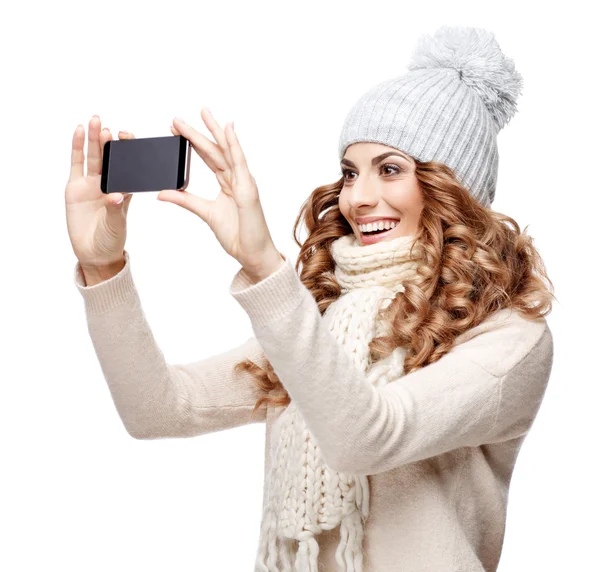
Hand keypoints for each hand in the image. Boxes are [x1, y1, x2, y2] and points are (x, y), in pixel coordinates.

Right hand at [65, 115, 136, 269]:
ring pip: (93, 156)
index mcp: (125, 189)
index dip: (128, 150)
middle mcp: (109, 183)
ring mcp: (92, 183)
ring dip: (94, 139)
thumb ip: (116, 209)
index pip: (128, 165)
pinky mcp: (75, 187)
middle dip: (107, 140)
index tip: (128, 137)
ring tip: (95, 121)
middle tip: (107, 125)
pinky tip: (78, 132)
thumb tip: (115, 196)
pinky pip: (77, 164)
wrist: (95, 251)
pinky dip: (77, 148)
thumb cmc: (111, 237)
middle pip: (109, 157)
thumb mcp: (117, 224)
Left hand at [159, 108, 283, 278]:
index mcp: (228, 184)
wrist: (251, 253)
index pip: (208, 157)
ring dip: (215, 130)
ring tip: (203, 112)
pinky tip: (227, 129)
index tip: (176, 129)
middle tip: (182, 116)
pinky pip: (239, 162)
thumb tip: (162, 192)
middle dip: (200, 131)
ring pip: (227, 150)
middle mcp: (237, 179)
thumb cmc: (236, 235)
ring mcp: (244, 181)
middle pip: (216, 150)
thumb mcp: (205, 213)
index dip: (193, 143)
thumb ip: (185, 200)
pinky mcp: (248, 188)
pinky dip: (234, 144)